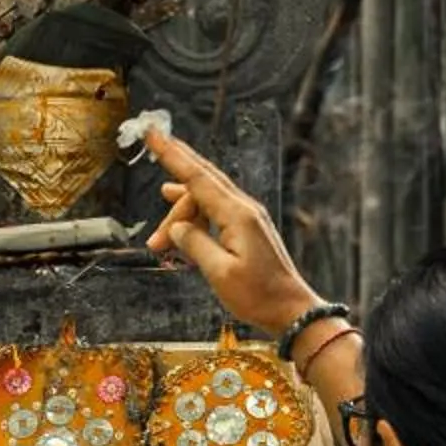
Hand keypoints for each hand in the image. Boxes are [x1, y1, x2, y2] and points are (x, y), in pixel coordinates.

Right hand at [143, 130, 322, 334]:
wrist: (291, 310)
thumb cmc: (259, 296)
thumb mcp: (220, 273)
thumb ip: (195, 244)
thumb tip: (178, 227)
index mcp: (237, 215)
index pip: (197, 177)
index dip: (172, 155)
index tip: (153, 134)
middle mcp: (244, 209)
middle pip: (199, 187)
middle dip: (172, 198)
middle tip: (153, 230)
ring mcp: (247, 217)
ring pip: (205, 201)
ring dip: (180, 218)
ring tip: (158, 242)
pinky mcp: (247, 229)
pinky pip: (214, 212)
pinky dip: (195, 218)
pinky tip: (180, 220)